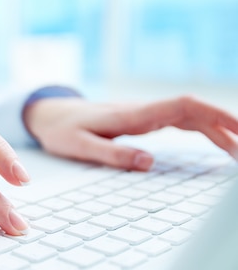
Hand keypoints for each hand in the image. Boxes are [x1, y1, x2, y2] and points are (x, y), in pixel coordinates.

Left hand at [24, 95, 237, 170]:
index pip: (183, 107)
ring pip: (191, 117)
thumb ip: (111, 154)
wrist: (49, 114)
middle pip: (195, 112)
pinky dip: (203, 130)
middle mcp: (143, 111)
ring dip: (219, 130)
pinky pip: (181, 122)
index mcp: (132, 115)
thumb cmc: (61, 129)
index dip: (214, 114)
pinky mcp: (142, 121)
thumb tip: (148, 162)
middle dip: (227, 126)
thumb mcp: (79, 146)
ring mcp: (144, 115)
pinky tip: (218, 143)